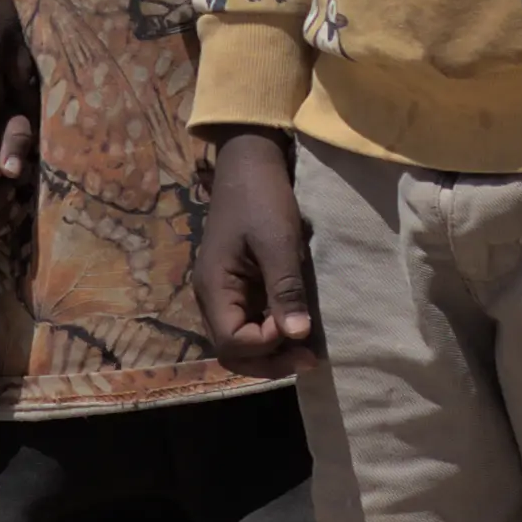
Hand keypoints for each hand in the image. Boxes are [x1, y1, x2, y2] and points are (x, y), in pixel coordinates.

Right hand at [188, 131, 312, 375]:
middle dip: (269, 361)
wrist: (249, 161)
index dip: (265, 345)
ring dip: (271, 350)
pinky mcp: (238, 285)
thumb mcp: (278, 241)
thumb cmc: (262, 197)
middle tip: (309, 358)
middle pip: (231, 351)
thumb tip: (297, 337)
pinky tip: (297, 327)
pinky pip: (249, 321)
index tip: (295, 324)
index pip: (231, 343)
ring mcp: (224, 292)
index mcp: (213, 286)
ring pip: (240, 340)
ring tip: (306, 348)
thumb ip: (284, 289)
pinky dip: (272, 332)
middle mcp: (212, 296)